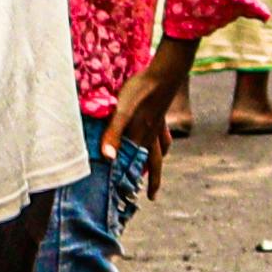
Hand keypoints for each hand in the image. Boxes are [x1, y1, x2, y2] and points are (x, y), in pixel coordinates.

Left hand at [106, 45, 186, 189]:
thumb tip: (107, 159)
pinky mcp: (161, 113)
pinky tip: (159, 138)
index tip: (137, 198)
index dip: (136, 181)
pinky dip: (162, 141)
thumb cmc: (140, 92)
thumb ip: (113, 135)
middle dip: (152, 180)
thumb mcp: (121, 112)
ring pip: (160, 149)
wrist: (163, 73)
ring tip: (153, 168)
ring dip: (157, 161)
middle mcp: (152, 134)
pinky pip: (164, 134)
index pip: (137, 165)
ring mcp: (159, 124)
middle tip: (152, 196)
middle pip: (154, 163)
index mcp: (141, 137)